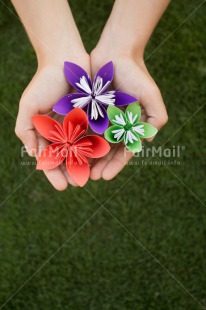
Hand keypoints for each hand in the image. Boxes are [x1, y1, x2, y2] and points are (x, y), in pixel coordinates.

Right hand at [15, 55, 89, 189]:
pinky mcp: (92, 119)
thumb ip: (26, 131)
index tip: (62, 186)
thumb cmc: (44, 81)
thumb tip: (34, 156)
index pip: (49, 158)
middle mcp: (61, 132)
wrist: (66, 60)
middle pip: (66, 159)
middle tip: (78, 184)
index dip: (54, 173)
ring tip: (91, 177)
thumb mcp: (28, 106)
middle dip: (71, 172)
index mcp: (45, 132)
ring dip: (86, 165)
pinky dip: (98, 149)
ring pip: (82, 152)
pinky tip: (102, 160)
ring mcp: (77, 127)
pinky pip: (95, 137)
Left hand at [90, 50, 167, 180]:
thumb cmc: (135, 73)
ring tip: (78, 170)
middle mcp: (117, 124)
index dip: (116, 165)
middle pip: (107, 151)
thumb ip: (157, 117)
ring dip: (87, 157)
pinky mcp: (88, 110)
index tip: (106, 177)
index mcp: (131, 125)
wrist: (115, 51)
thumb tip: (148, 140)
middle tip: (90, 179)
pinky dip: (77, 140)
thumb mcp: (151, 94)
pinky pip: (82, 128)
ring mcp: (102, 118)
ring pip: (93, 142)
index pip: (124, 150)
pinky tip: (69, 152)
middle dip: (99, 165)